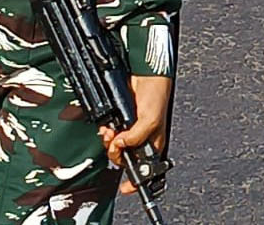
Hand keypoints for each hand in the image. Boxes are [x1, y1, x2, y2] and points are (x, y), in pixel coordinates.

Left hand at [98, 75, 172, 193]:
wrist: (145, 75)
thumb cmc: (158, 96)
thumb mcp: (151, 120)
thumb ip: (136, 136)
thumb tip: (120, 145)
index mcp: (153, 145)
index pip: (145, 169)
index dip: (136, 181)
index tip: (126, 188)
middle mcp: (141, 140)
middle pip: (125, 159)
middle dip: (117, 154)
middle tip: (115, 145)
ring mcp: (129, 131)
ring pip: (115, 147)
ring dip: (109, 143)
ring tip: (110, 133)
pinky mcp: (119, 121)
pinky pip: (109, 133)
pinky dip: (105, 132)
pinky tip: (107, 127)